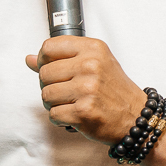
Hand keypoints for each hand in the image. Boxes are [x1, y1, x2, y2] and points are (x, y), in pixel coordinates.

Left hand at [24, 37, 146, 144]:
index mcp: (93, 49)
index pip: (49, 47)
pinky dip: (60, 118)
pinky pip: (53, 114)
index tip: (51, 69)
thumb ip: (62, 58)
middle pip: (44, 73)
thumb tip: (29, 59)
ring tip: (71, 104)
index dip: (44, 61)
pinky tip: (74, 115)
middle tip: (66, 91)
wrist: (137, 117)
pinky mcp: (83, 112)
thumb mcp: (95, 64)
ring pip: (46, 95)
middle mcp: (90, 66)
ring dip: (54, 104)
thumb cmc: (115, 90)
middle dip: (49, 85)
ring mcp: (87, 89)